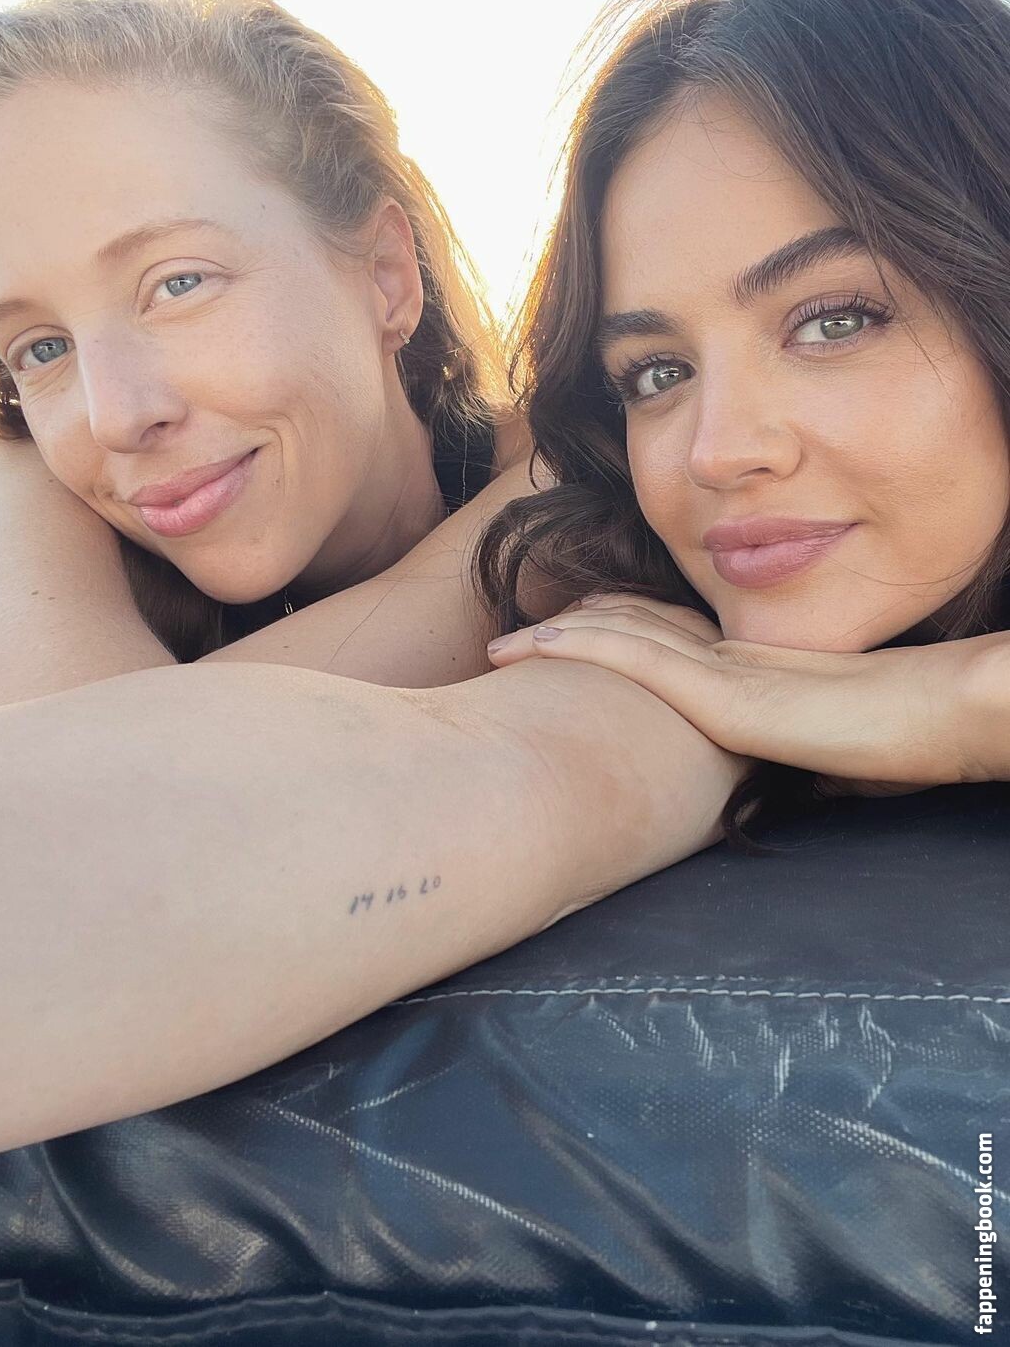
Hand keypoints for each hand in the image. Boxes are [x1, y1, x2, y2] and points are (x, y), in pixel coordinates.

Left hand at [487, 593, 1004, 791]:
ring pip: (620, 637)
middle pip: (625, 633)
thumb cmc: (892, 744)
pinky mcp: (728, 691)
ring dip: (553, 638)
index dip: (599, 645)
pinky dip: (583, 646)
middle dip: (562, 637)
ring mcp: (724, 672)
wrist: (939, 717)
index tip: (552, 654)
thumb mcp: (818, 760)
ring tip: (497, 646)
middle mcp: (723, 663)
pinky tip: (538, 643)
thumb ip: (778, 770)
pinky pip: (641, 656)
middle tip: (505, 645)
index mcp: (741, 678)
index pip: (653, 650)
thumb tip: (756, 804)